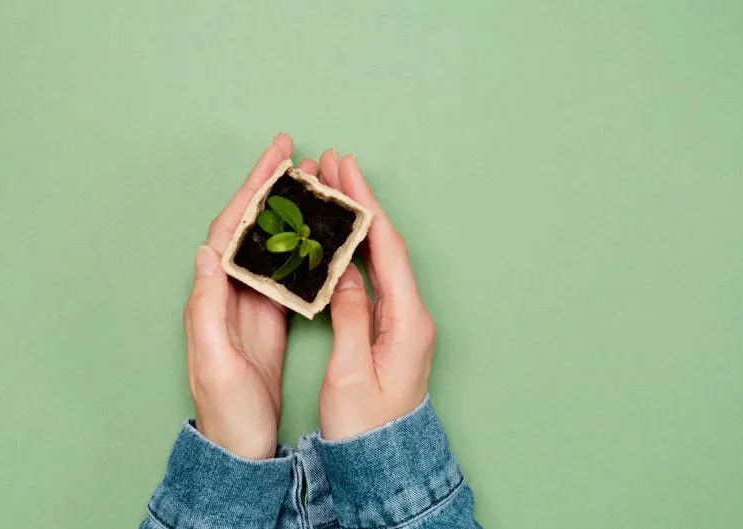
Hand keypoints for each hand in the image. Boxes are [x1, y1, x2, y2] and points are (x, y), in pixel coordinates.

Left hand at [183, 134, 318, 458]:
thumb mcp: (215, 363)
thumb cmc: (226, 411)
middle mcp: (228, 291)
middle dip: (269, 186)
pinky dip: (302, 243)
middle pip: (250, 226)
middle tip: (292, 151)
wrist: (239, 445)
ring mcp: (250, 303)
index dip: (251, 190)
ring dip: (288, 208)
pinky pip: (286, 268)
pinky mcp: (269, 316)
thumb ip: (207, 309)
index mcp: (213, 296)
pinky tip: (318, 230)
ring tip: (309, 180)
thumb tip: (207, 253)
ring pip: (270, 241)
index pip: (230, 230)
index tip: (274, 158)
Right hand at [316, 151, 436, 439]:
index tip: (346, 173)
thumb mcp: (352, 372)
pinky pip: (372, 277)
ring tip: (332, 189)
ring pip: (378, 258)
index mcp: (408, 321)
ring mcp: (401, 321)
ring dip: (356, 222)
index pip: (386, 249)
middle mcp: (410, 315)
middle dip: (360, 202)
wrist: (384, 459)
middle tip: (336, 165)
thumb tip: (344, 274)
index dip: (365, 207)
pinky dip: (353, 250)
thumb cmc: (367, 425)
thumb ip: (349, 318)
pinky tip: (336, 237)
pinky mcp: (388, 329)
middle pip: (385, 245)